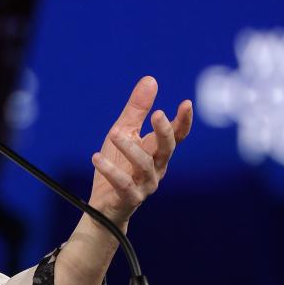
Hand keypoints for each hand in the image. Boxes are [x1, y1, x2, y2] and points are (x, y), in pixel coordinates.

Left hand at [87, 76, 192, 229]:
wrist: (104, 205)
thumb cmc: (118, 164)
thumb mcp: (124, 131)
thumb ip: (137, 109)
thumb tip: (150, 79)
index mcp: (157, 151)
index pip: (177, 135)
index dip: (183, 121)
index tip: (186, 103)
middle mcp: (156, 167)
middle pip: (167, 149)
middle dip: (164, 131)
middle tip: (157, 114)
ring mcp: (145, 184)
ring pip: (144, 165)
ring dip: (130, 148)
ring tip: (114, 133)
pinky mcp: (129, 198)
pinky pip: (123, 184)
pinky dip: (110, 170)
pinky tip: (96, 157)